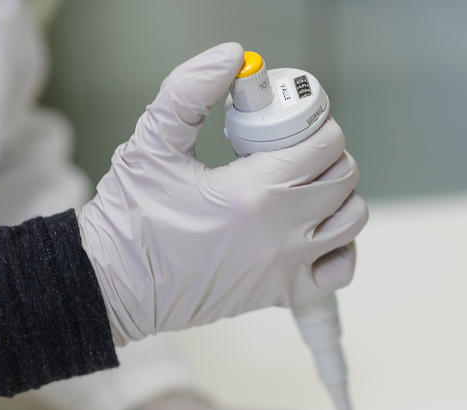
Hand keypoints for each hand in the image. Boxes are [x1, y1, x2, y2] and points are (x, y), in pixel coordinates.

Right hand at [79, 42, 366, 345]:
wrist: (114, 285)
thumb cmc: (130, 220)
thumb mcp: (151, 143)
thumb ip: (188, 91)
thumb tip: (230, 58)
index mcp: (254, 191)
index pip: (323, 144)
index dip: (315, 124)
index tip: (291, 123)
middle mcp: (280, 231)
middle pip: (343, 178)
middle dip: (327, 155)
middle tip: (294, 152)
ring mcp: (285, 266)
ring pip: (351, 221)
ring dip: (339, 197)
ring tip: (304, 188)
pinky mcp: (281, 293)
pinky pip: (340, 271)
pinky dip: (339, 249)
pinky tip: (313, 232)